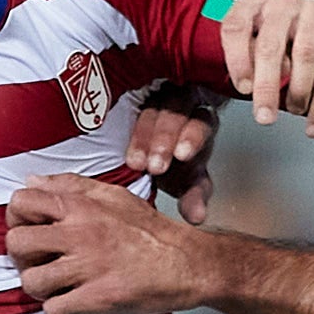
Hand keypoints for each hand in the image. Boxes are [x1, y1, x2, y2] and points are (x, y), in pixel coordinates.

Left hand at [7, 172, 222, 313]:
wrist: (187, 263)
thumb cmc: (149, 230)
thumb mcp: (113, 195)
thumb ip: (71, 185)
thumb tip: (31, 180)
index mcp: (81, 205)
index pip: (21, 202)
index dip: (17, 218)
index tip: (31, 229)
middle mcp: (80, 233)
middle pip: (17, 243)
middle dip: (22, 255)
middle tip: (39, 260)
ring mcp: (88, 267)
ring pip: (31, 280)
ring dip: (39, 286)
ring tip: (54, 284)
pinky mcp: (97, 297)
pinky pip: (54, 309)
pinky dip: (57, 309)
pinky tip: (70, 301)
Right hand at [125, 87, 218, 225]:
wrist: (147, 149)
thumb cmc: (173, 165)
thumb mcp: (185, 181)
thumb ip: (193, 196)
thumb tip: (197, 217)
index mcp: (200, 125)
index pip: (202, 124)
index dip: (193, 138)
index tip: (181, 156)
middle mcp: (181, 106)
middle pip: (177, 111)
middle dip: (164, 138)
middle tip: (154, 165)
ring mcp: (156, 98)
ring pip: (152, 107)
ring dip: (143, 134)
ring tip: (134, 162)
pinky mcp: (133, 96)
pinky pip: (126, 100)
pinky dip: (120, 116)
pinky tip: (111, 132)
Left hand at [221, 0, 313, 133]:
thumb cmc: (278, 31)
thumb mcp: (254, 34)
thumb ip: (246, 56)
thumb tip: (249, 87)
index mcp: (253, 2)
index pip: (236, 27)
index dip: (237, 60)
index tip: (243, 89)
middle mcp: (283, 3)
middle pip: (271, 46)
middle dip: (267, 87)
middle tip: (264, 116)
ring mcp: (313, 14)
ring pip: (305, 57)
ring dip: (298, 92)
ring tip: (292, 110)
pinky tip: (313, 121)